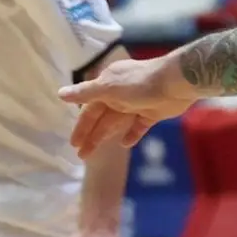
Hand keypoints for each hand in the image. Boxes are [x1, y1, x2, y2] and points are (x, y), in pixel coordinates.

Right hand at [58, 54, 196, 155]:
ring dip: (106, 136)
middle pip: (101, 118)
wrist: (176, 82)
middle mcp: (119, 94)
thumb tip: (60, 94)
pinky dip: (132, 134)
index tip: (74, 143)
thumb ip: (85, 93)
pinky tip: (125, 144)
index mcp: (107, 85)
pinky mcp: (152, 112)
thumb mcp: (107, 88)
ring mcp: (137, 103)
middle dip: (91, 135)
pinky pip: (138, 125)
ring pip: (116, 123)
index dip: (81, 126)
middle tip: (81, 155)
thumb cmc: (139, 83)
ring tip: (95, 154)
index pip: (89, 108)